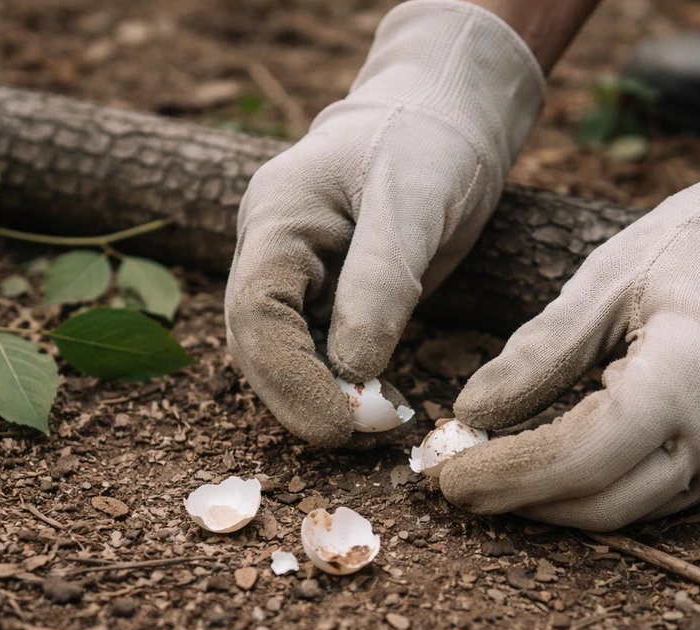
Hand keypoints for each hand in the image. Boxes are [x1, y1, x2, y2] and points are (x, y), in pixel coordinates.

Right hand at [225, 0, 543, 445]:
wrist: (443, 122)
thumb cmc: (428, 146)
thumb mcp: (413, 204)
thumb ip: (381, 282)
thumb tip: (355, 372)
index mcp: (277, 218)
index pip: (256, 313)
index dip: (289, 379)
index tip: (341, 424)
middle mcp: (270, 251)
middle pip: (258, 344)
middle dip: (302, 399)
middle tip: (363, 438)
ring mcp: (293, 275)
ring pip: (283, 355)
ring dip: (319, 400)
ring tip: (375, 427)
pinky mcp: (324, 295)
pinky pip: (317, 350)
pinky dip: (341, 386)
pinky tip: (376, 407)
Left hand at [441, 91, 699, 529]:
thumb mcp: (608, 279)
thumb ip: (541, 351)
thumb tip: (471, 410)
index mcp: (685, 377)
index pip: (580, 455)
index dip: (509, 473)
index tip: (447, 475)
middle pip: (600, 502)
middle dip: (518, 502)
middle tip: (450, 488)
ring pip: (625, 512)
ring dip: (550, 507)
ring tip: (485, 485)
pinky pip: (650, 497)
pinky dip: (590, 494)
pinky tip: (543, 477)